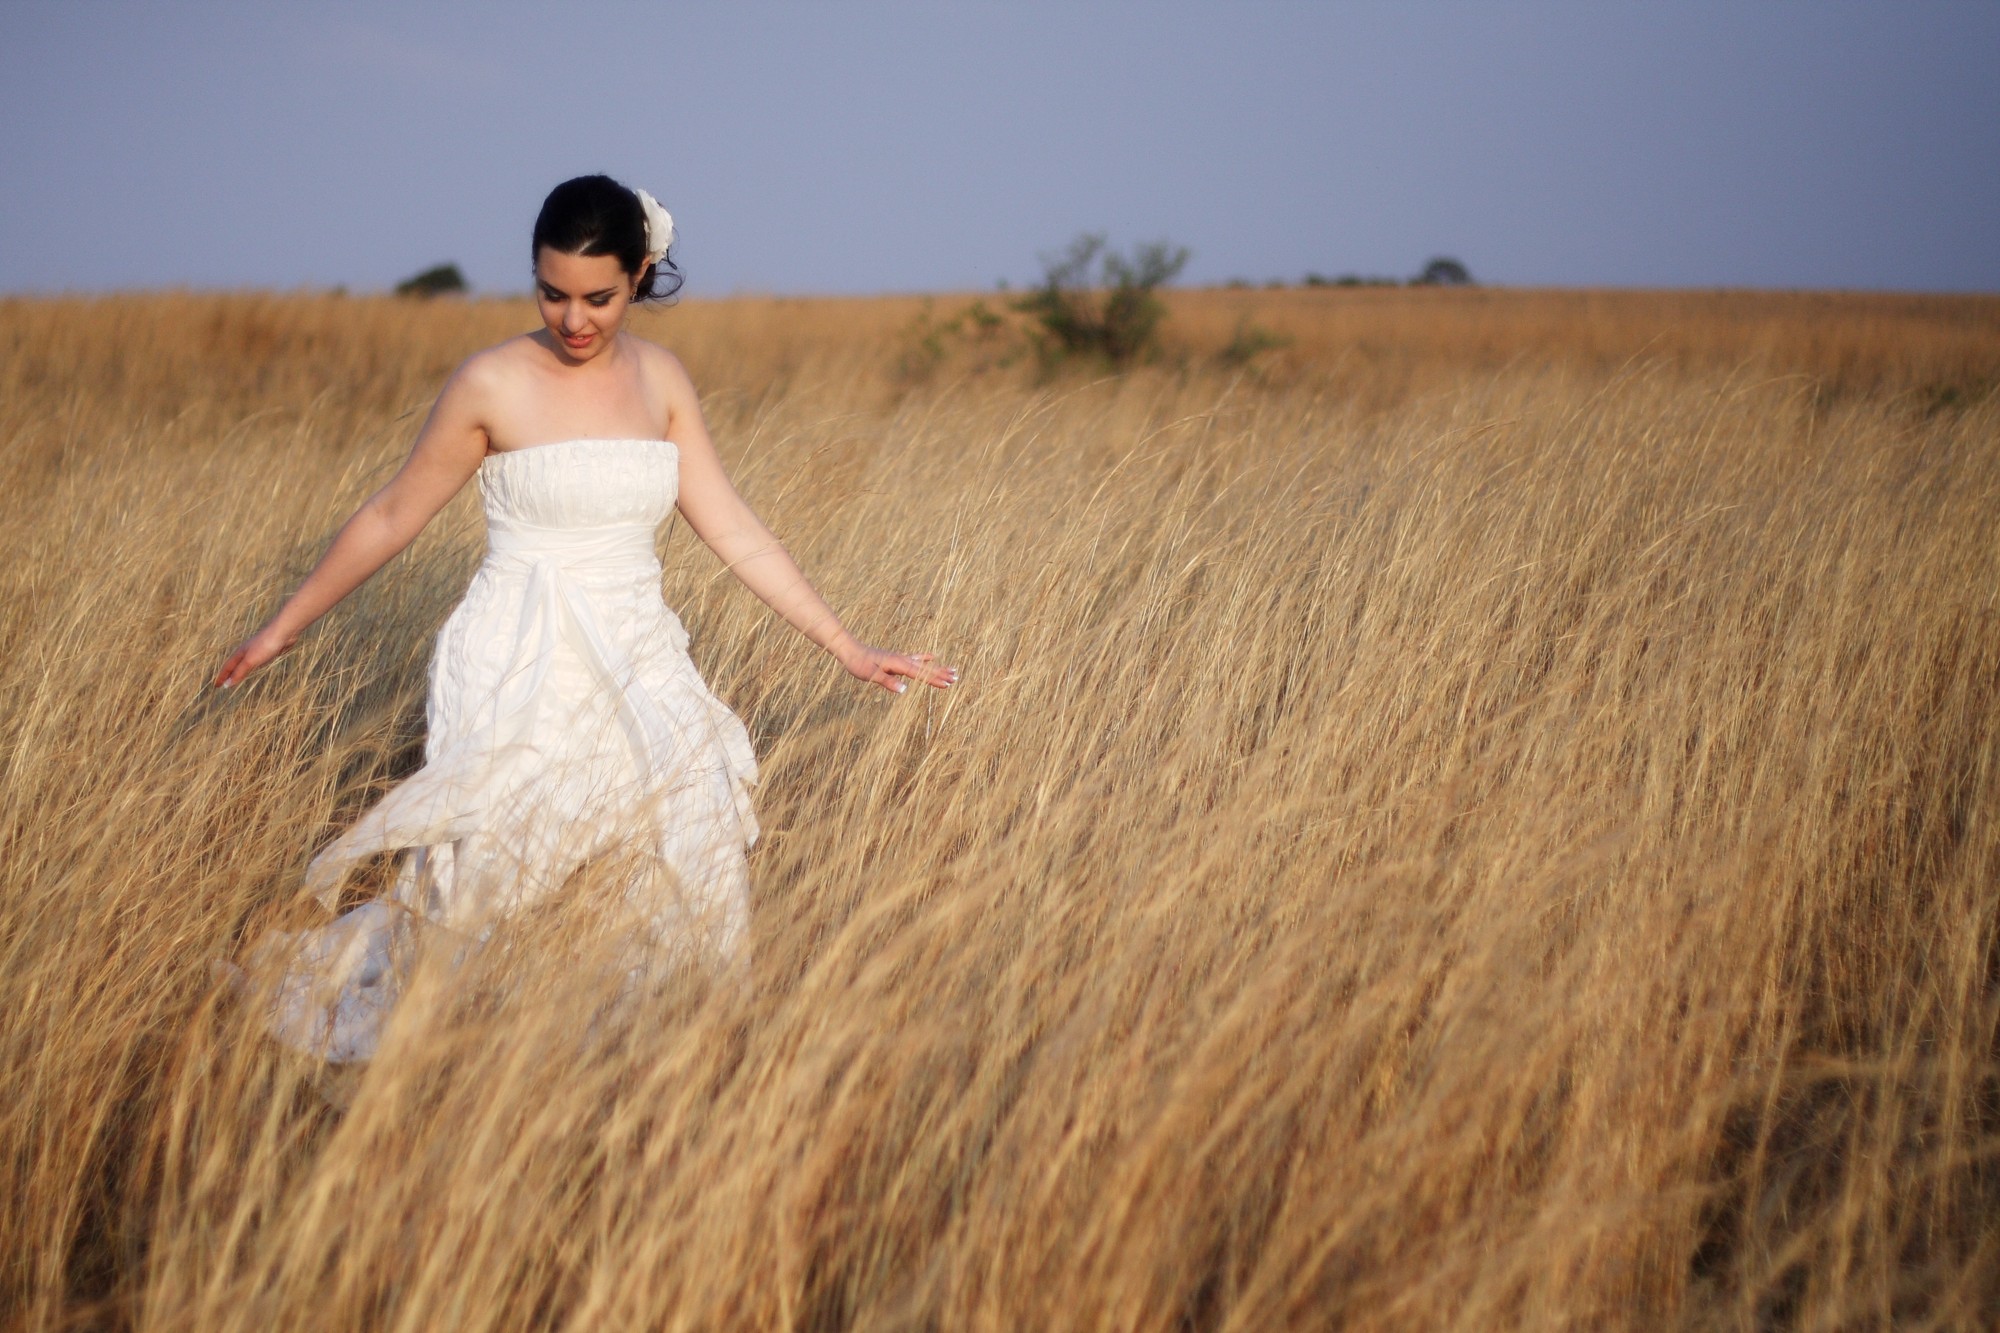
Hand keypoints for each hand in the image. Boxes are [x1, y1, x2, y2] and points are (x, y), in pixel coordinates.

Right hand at [213, 622, 297, 688]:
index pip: (227, 667)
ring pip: (245, 663)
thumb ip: (239, 672)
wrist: (284, 632)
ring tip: (237, 677)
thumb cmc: (266, 645)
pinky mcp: (267, 651)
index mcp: (240, 653)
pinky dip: (251, 667)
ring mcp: (256, 650)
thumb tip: (227, 684)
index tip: (216, 686)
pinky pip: (256, 661)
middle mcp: (246, 651)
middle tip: (223, 683)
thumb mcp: (250, 661)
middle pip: (234, 665)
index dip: (221, 677)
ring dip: (239, 670)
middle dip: (228, 674)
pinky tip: (256, 667)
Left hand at [836, 640, 958, 694]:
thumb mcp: (871, 675)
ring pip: (924, 664)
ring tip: (952, 670)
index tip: (947, 684)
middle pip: (926, 668)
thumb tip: (904, 690)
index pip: (920, 674)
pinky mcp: (897, 658)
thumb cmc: (859, 664)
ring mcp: (900, 658)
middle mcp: (902, 659)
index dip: (934, 679)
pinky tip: (933, 656)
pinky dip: (926, 658)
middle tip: (956, 678)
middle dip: (941, 673)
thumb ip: (888, 682)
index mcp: (898, 664)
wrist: (851, 649)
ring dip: (937, 668)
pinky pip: (916, 658)